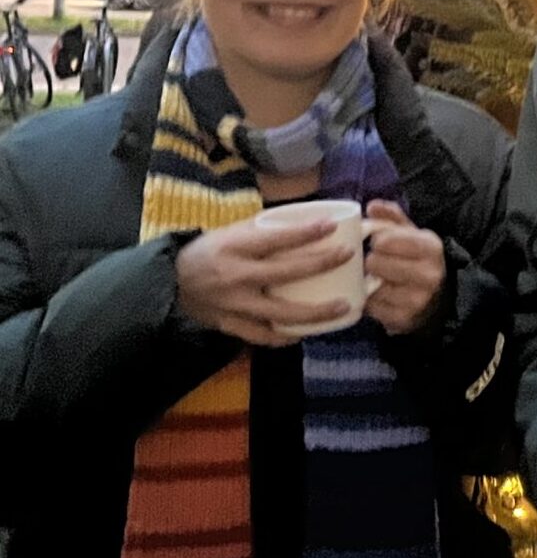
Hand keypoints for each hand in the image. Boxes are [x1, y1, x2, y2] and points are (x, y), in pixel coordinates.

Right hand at [176, 214, 358, 345]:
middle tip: (348, 257)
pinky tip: (305, 333)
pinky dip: (285, 337)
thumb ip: (261, 229)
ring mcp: (233, 305)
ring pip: (280, 313)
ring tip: (342, 307)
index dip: (305, 232)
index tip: (332, 226)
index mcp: (233, 248)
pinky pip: (262, 336)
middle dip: (321, 264)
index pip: (275, 239)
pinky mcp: (229, 325)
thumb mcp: (227, 233)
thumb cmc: (205, 253)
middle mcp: (235, 276)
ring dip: (315, 312)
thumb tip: (303, 220)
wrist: (166, 283)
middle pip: (285, 273)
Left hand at [362, 200, 445, 335]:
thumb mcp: (412, 235)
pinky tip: (378, 296)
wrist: (437, 301)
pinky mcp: (403, 319)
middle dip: (371, 261)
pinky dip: (369, 301)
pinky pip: (370, 306)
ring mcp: (417, 299)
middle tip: (377, 264)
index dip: (376, 240)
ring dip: (368, 283)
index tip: (380, 243)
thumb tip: (372, 206)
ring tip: (376, 280)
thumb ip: (391, 218)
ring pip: (370, 285)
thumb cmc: (418, 261)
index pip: (386, 239)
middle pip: (375, 261)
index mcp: (431, 247)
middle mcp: (428, 274)